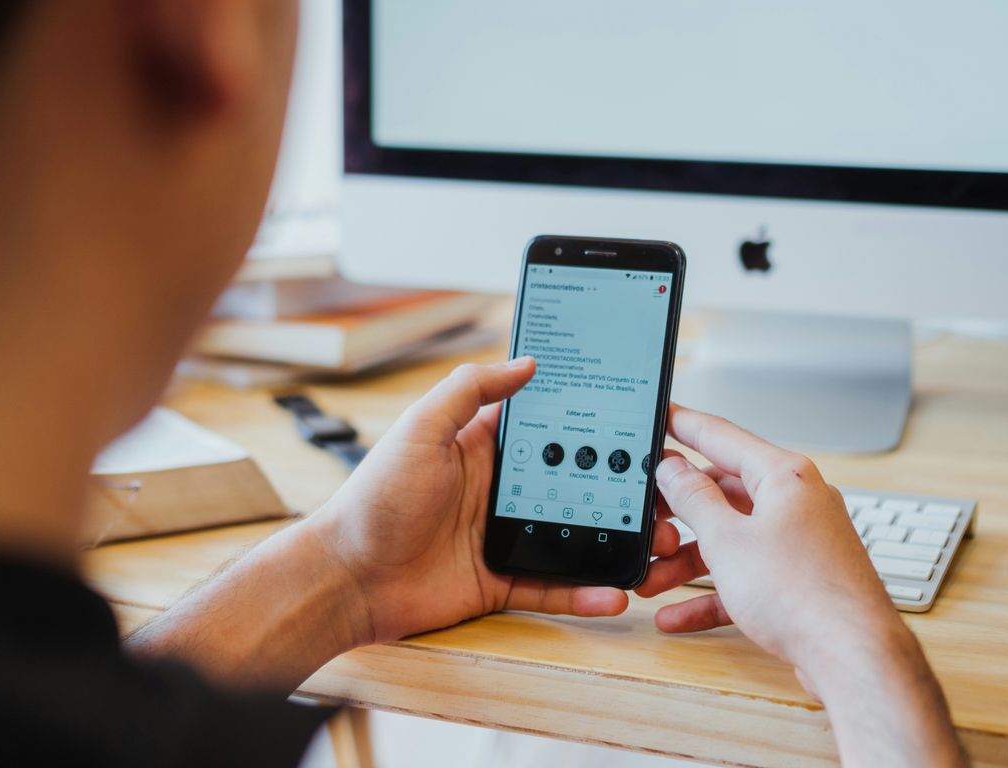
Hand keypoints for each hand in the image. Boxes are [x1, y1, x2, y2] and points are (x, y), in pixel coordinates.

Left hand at [308, 358, 675, 643]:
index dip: (588, 420)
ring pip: (572, 535)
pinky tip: (614, 592)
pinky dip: (584, 592)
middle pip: (571, 481)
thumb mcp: (419, 429)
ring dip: (612, 540)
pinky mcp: (499, 581)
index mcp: (482, 447)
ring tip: (653, 541)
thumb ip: (470, 390)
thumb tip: (526, 361)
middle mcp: (497, 489)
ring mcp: (501, 536)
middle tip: (662, 486)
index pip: (547, 426)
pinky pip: (552, 586)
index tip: (634, 415)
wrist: (345, 577)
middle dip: (617, 484)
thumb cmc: (372, 499)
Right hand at [638, 404, 899, 670]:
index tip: (662, 415)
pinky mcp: (800, 579)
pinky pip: (746, 576)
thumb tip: (674, 469)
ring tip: (652, 581)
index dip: (684, 425)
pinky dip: (713, 591)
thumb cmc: (805, 595)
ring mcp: (801, 541)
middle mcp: (798, 502)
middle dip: (677, 515)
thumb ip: (693, 499)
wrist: (852, 657)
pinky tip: (678, 614)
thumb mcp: (726, 540)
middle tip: (645, 521)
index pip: (722, 436)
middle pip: (723, 493)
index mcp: (785, 476)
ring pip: (732, 539)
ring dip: (688, 561)